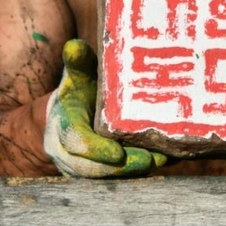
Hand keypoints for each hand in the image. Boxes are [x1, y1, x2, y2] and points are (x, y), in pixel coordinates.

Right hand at [42, 39, 166, 176]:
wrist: (66, 117)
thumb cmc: (78, 93)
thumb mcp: (76, 77)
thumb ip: (78, 63)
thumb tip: (75, 46)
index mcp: (63, 126)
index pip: (75, 142)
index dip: (95, 150)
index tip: (116, 153)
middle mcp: (68, 152)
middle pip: (92, 168)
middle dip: (122, 168)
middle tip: (151, 160)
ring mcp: (82, 168)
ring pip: (106, 178)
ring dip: (133, 172)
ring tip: (161, 161)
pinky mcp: (98, 175)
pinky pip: (115, 180)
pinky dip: (136, 173)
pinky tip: (161, 162)